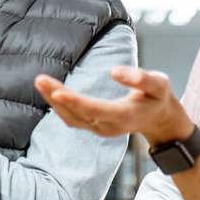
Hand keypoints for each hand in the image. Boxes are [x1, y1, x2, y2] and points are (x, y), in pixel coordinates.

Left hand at [35, 65, 192, 144]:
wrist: (159, 118)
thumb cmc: (158, 97)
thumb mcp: (159, 84)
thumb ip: (140, 78)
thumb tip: (114, 71)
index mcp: (125, 116)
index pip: (96, 110)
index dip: (76, 103)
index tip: (58, 92)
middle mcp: (109, 127)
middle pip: (78, 114)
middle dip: (58, 97)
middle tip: (40, 79)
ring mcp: (100, 129)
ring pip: (71, 118)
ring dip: (54, 100)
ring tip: (40, 81)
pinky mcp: (94, 126)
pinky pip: (72, 118)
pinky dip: (58, 106)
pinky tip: (49, 91)